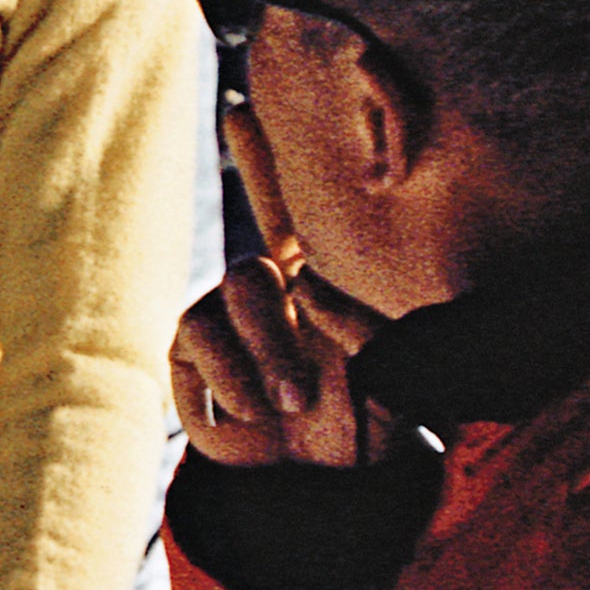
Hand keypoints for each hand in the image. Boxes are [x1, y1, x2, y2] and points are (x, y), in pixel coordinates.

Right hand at [169, 107, 394, 469]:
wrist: (319, 485)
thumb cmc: (369, 421)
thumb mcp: (399, 371)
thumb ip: (377, 325)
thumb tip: (305, 282)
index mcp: (325, 279)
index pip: (299, 207)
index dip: (271, 155)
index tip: (248, 104)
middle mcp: (273, 288)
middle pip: (260, 234)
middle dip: (261, 197)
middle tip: (247, 134)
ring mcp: (226, 315)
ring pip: (242, 288)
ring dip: (270, 349)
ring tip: (290, 400)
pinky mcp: (190, 349)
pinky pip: (202, 337)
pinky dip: (234, 376)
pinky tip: (255, 409)